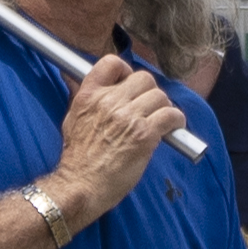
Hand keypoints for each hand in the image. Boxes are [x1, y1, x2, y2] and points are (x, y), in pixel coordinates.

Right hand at [49, 54, 182, 225]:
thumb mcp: (72, 120)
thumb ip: (83, 99)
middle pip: (143, 78)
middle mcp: (109, 102)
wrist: (81, 185)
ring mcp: (128, 117)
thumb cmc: (77, 160)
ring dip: (164, 108)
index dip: (125, 71)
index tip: (129, 83)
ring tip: (160, 121)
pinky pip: (171, 115)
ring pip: (160, 96)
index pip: (112, 63)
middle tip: (148, 108)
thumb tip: (76, 79)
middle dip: (149, 92)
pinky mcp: (144, 134)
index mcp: (90, 96)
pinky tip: (172, 128)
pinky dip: (176, 121)